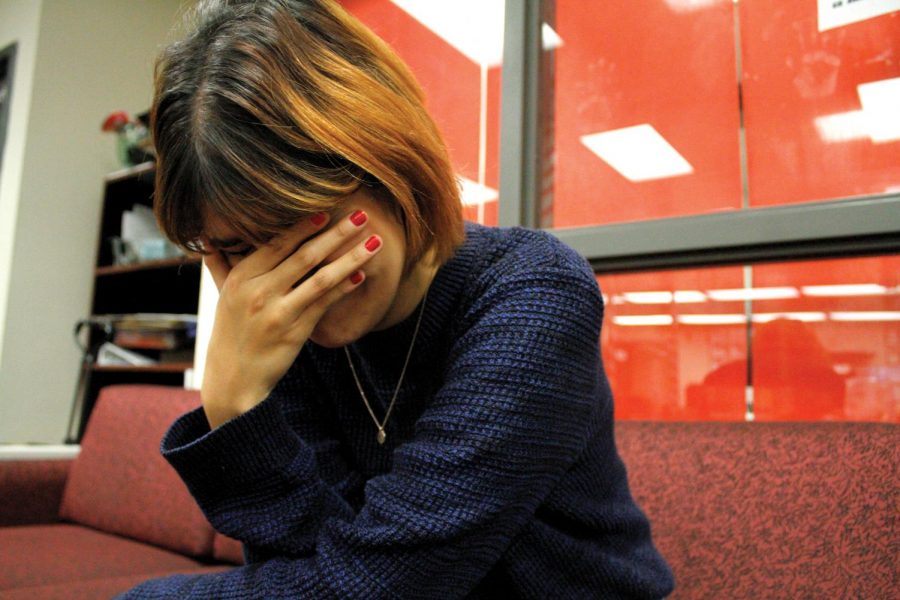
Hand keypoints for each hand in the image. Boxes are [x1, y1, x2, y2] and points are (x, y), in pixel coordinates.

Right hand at [200, 210, 380, 427]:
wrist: (234, 380)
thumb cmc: (232, 333)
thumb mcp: (222, 296)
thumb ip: (221, 265)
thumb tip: (209, 238)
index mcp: (242, 277)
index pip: (277, 243)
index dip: (304, 226)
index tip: (327, 209)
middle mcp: (258, 292)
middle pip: (304, 255)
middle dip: (336, 233)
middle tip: (361, 215)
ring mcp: (277, 312)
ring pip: (321, 278)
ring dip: (351, 257)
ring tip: (375, 242)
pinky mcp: (294, 332)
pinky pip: (325, 304)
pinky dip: (344, 287)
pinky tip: (362, 275)